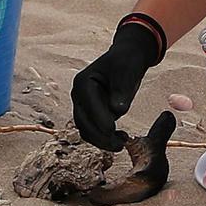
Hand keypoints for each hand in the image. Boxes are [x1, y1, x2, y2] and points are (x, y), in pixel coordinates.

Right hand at [71, 19, 164, 150]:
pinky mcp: (92, 115)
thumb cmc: (126, 62)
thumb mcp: (126, 71)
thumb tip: (117, 110)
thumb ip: (121, 90)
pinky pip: (94, 132)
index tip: (113, 130)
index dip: (100, 119)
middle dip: (99, 136)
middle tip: (118, 145)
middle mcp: (79, 96)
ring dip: (101, 141)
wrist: (127, 60)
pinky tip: (121, 139)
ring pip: (86, 131)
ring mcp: (84, 106)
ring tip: (121, 144)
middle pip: (82, 122)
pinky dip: (105, 139)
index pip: (88, 105)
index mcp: (82, 82)